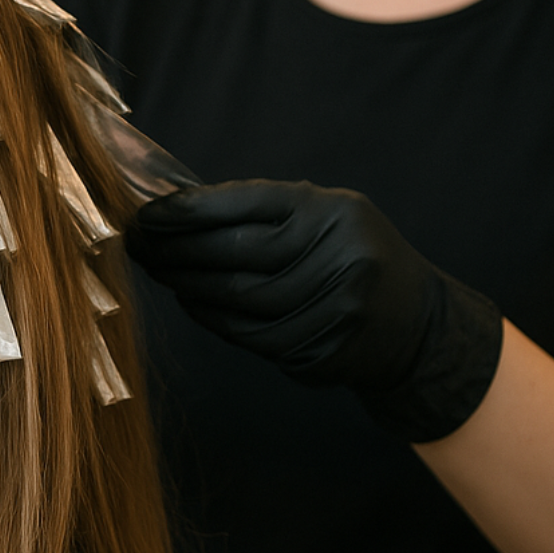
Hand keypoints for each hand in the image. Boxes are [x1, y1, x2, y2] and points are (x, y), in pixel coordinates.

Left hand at [129, 179, 502, 440]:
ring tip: (159, 271)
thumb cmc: (349, 258)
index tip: (148, 214)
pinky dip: (213, 318)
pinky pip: (250, 335)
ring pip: (239, 298)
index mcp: (333, 212)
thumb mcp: (324, 217)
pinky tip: (191, 302)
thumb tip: (178, 211)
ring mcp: (334, 307)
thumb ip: (263, 214)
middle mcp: (339, 255)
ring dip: (188, 286)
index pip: (247, 204)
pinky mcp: (322, 348)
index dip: (189, 210)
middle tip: (138, 244)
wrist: (414, 324)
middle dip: (178, 249)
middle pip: (237, 253)